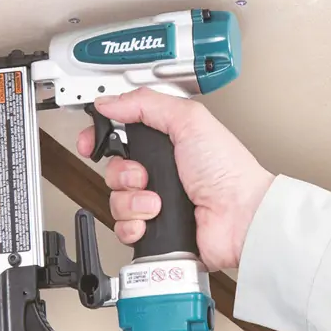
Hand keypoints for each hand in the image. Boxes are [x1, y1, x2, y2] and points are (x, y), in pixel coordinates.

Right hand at [76, 88, 273, 271]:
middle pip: (113, 171)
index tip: (91, 143)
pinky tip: (151, 220)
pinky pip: (123, 228)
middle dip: (123, 174)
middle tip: (144, 175)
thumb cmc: (227, 171)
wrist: (240, 217)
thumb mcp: (188, 120)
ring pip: (116, 201)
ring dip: (133, 201)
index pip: (119, 136)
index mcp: (164, 144)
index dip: (100, 139)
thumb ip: (146, 104)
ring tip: (156, 202)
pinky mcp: (154, 229)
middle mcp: (158, 173)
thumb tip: (110, 101)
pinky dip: (134, 225)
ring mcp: (155, 202)